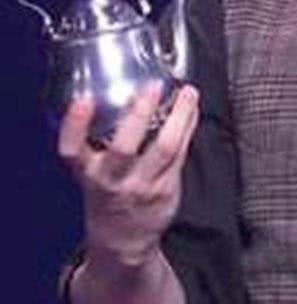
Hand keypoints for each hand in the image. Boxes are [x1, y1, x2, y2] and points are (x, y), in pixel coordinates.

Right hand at [58, 82, 199, 268]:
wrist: (122, 241)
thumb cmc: (109, 195)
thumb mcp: (92, 171)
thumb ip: (97, 140)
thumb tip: (118, 94)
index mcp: (88, 173)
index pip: (72, 151)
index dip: (74, 126)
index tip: (83, 101)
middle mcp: (112, 180)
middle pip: (123, 148)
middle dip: (138, 115)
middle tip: (151, 87)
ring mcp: (141, 185)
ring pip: (164, 148)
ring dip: (179, 115)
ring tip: (187, 93)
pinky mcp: (166, 189)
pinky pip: (181, 152)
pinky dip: (188, 126)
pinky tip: (192, 110)